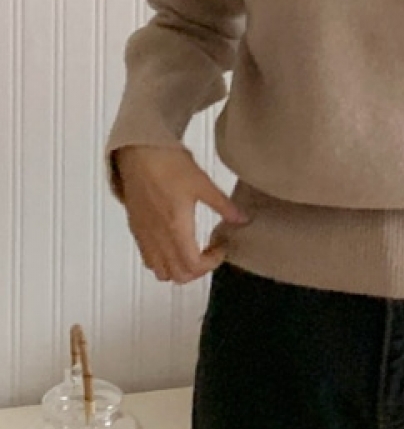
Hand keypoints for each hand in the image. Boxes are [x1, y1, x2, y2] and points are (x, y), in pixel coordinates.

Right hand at [114, 145, 247, 284]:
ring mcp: (144, 236)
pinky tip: (176, 240)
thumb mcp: (203, 183)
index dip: (211, 264)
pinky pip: (148, 258)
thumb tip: (242, 219)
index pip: (192, 267)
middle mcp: (157, 238)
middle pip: (176, 276)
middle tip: (210, 251)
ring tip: (194, 248)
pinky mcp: (136, 229)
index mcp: (175, 229)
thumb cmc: (170, 165)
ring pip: (160, 271)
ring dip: (179, 268)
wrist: (139, 153)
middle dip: (197, 271)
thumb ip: (224, 206)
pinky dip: (164, 260)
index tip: (221, 247)